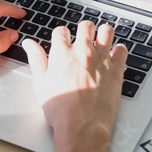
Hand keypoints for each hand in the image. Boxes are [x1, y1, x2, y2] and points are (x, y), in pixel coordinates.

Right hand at [23, 21, 126, 149]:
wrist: (82, 126)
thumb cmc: (61, 110)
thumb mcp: (40, 84)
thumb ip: (36, 60)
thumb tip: (29, 44)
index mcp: (62, 53)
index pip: (61, 31)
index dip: (62, 35)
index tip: (64, 41)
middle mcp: (82, 51)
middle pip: (85, 26)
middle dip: (84, 30)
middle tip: (84, 39)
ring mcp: (101, 59)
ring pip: (106, 31)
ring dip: (103, 34)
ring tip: (101, 41)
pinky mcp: (116, 69)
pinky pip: (122, 50)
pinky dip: (119, 50)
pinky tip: (114, 56)